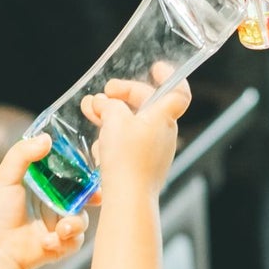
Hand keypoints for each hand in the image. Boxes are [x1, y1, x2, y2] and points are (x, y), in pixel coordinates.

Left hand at [0, 133, 87, 268]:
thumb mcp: (5, 177)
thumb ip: (22, 154)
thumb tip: (46, 139)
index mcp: (41, 184)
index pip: (67, 172)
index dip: (81, 170)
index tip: (91, 168)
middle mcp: (51, 202)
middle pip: (82, 195)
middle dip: (92, 197)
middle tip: (95, 197)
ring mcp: (57, 223)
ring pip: (82, 219)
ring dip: (75, 224)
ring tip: (62, 229)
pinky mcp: (60, 244)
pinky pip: (76, 241)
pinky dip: (65, 242)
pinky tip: (47, 242)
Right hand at [84, 77, 190, 198]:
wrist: (128, 199)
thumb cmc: (127, 158)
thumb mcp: (114, 120)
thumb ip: (109, 105)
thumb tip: (104, 103)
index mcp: (164, 117)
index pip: (178, 91)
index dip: (169, 76)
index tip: (155, 68)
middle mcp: (164, 133)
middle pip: (147, 105)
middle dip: (122, 97)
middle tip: (103, 95)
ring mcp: (155, 151)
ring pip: (134, 125)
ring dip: (112, 117)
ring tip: (91, 114)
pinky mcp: (144, 166)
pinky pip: (129, 144)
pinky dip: (113, 139)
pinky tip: (97, 146)